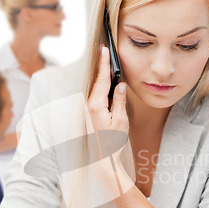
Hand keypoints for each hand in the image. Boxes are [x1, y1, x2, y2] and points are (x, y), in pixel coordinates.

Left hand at [86, 46, 134, 198]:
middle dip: (101, 65)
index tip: (104, 49)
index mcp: (96, 105)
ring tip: (105, 60)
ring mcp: (88, 109)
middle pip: (97, 80)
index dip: (104, 63)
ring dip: (101, 75)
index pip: (102, 79)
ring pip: (96, 87)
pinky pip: (96, 95)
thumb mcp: (121, 120)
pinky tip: (106, 81)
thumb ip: (119, 101)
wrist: (103, 158)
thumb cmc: (113, 142)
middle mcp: (89, 105)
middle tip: (103, 49)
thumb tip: (120, 85)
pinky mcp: (90, 113)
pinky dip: (101, 86)